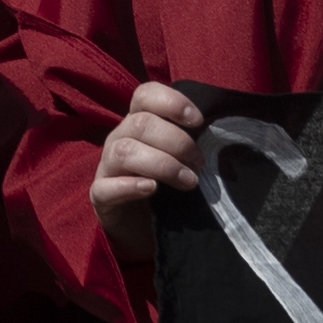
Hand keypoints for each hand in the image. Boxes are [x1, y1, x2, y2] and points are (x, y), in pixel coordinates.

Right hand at [90, 81, 211, 229]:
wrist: (141, 227)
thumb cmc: (166, 188)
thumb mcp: (180, 160)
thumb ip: (193, 143)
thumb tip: (223, 136)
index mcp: (137, 123)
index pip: (145, 95)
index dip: (171, 102)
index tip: (198, 120)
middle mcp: (118, 139)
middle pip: (140, 123)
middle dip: (177, 141)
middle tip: (200, 163)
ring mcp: (106, 167)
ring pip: (124, 151)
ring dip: (162, 164)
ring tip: (189, 181)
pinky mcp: (100, 197)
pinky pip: (105, 187)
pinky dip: (130, 186)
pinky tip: (152, 189)